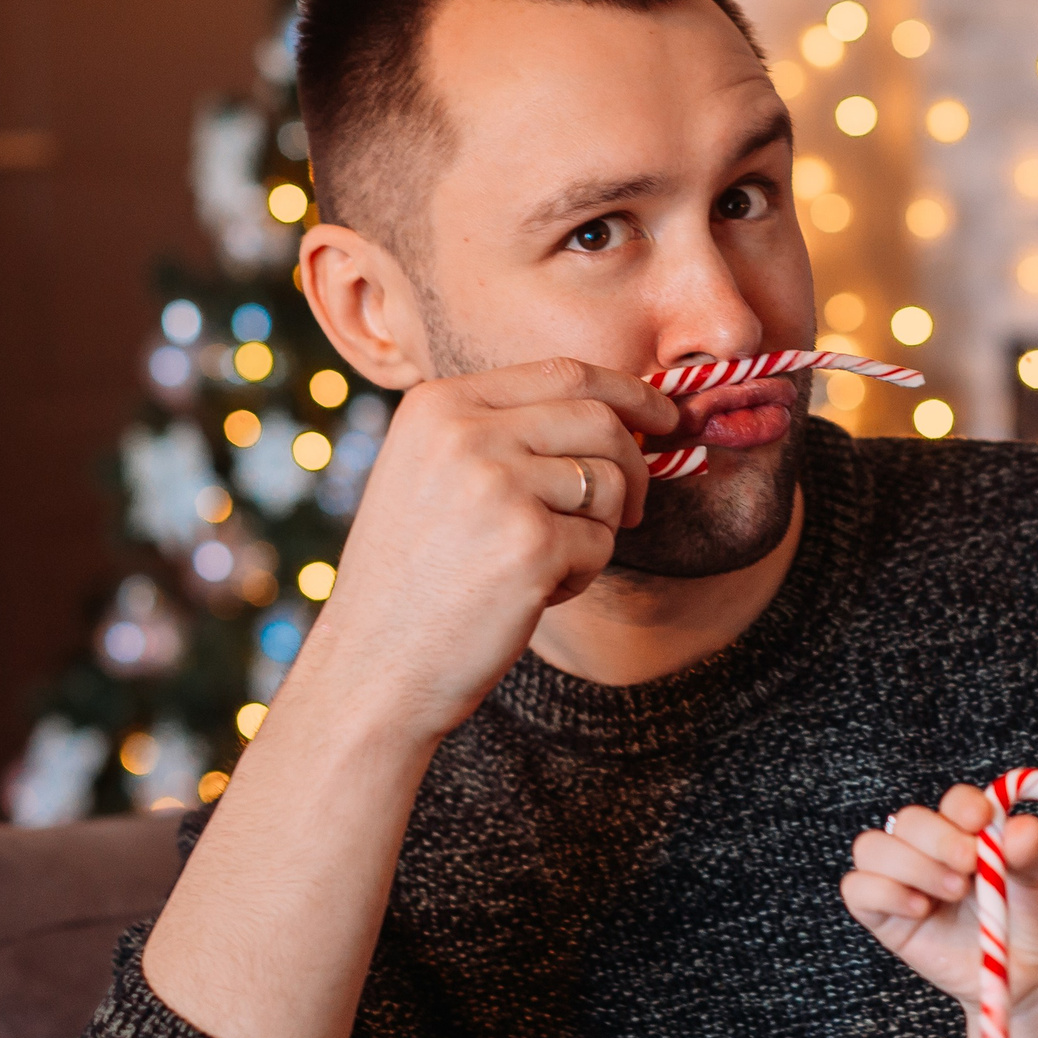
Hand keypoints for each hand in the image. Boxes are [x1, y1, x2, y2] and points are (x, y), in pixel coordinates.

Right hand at [300, 357, 677, 743]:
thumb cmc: (414, 578)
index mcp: (439, 405)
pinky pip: (602, 542)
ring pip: (610, 482)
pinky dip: (581, 574)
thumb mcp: (433, 474)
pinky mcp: (531, 544)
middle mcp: (465, 433)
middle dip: (637, 464)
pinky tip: (531, 595)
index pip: (563, 372)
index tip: (664, 416)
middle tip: (635, 510)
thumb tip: (619, 411)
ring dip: (598, 531)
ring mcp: (498, 485)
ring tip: (544, 564)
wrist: (374, 666)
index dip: (629, 391)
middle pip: (600, 420)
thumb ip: (504, 432)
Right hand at [841, 784, 1037, 1009]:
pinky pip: (857, 889)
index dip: (962, 807)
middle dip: (936, 840)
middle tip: (969, 867)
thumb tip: (1021, 829)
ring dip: (909, 865)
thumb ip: (1031, 854)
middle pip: (909, 821)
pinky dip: (882, 892)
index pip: (954, 802)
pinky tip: (919, 908)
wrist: (1034, 979)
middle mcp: (934, 850)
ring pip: (872, 848)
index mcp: (974, 830)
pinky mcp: (886, 916)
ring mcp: (907, 881)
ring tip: (951, 891)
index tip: (981, 821)